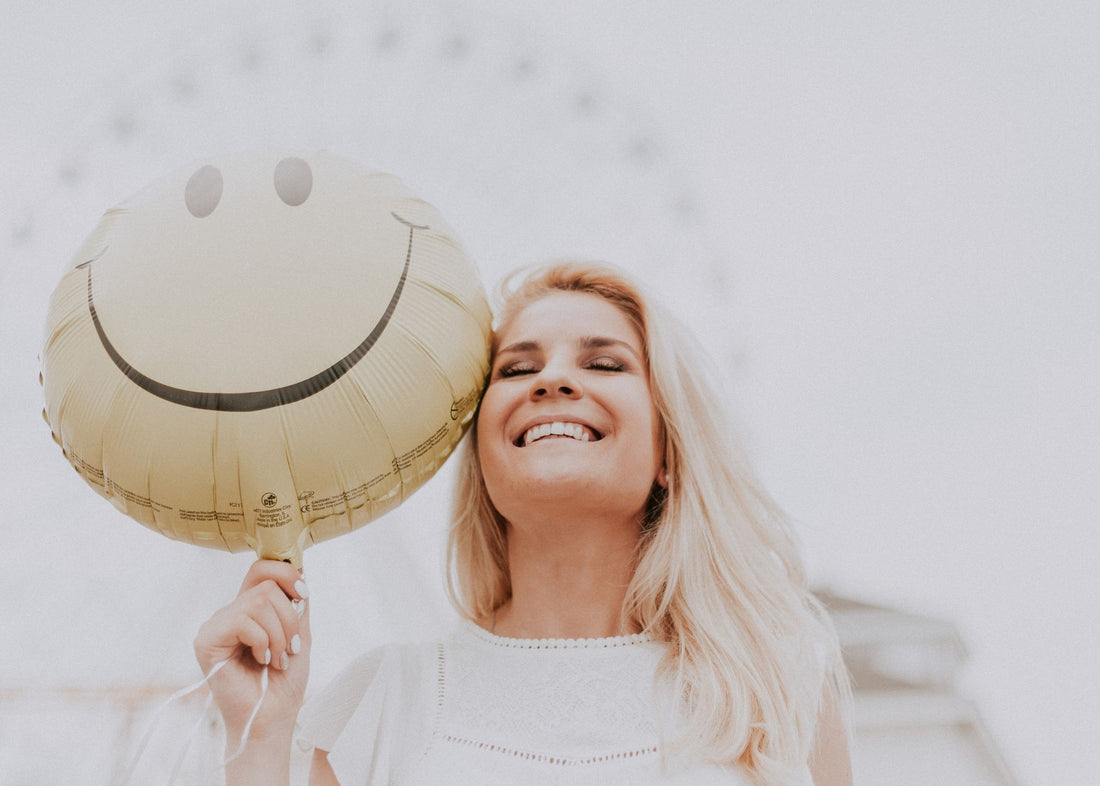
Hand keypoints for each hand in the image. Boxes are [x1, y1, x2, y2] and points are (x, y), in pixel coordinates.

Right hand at [194, 559, 310, 745]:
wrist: (273, 716)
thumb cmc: (284, 681)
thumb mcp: (299, 633)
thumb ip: (297, 602)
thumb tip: (300, 568)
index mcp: (250, 609)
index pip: (261, 569)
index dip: (286, 573)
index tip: (303, 595)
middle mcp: (230, 612)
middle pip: (266, 585)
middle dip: (289, 618)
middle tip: (290, 648)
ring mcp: (216, 625)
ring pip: (258, 601)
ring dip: (279, 634)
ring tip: (277, 659)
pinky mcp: (206, 640)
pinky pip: (242, 621)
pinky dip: (262, 642)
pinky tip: (261, 661)